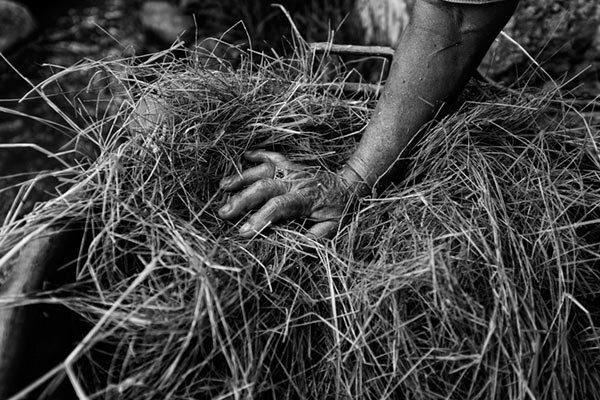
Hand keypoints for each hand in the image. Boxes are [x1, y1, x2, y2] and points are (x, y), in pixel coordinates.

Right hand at [218, 150, 360, 238]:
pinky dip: (258, 154)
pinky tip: (244, 155)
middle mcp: (296, 182)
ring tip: (222, 186)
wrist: (352, 185)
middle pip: (264, 187)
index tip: (243, 232)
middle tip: (223, 212)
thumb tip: (297, 247)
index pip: (278, 208)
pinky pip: (272, 156)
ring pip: (263, 170)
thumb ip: (315, 237)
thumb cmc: (341, 209)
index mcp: (305, 199)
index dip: (260, 219)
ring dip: (242, 177)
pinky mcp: (291, 164)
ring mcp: (292, 170)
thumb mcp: (333, 227)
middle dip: (242, 200)